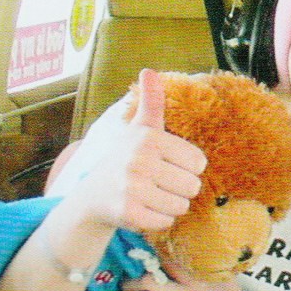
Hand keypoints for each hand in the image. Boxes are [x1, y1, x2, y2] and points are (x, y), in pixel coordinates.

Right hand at [74, 69, 207, 231]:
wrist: (91, 196)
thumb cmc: (126, 158)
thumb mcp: (139, 128)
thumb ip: (151, 102)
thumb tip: (149, 70)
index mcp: (148, 138)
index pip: (199, 162)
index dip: (188, 168)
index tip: (167, 165)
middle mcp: (139, 160)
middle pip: (193, 185)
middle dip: (180, 188)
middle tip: (158, 183)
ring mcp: (132, 188)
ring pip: (182, 205)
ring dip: (171, 205)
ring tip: (150, 195)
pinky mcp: (128, 213)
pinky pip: (167, 221)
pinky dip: (159, 219)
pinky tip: (143, 209)